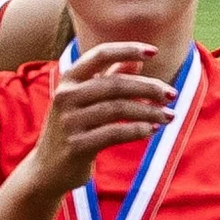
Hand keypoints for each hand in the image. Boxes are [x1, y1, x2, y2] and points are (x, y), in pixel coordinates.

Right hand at [23, 40, 176, 197]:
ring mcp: (69, 122)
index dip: (127, 50)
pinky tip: (152, 131)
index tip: (155, 52)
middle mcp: (65, 97)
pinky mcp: (76, 145)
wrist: (47, 169)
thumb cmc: (74, 129)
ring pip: (118, 109)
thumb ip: (109, 79)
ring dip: (149, 112)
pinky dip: (138, 131)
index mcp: (68, 80)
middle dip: (149, 88)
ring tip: (169, 116)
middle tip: (172, 94)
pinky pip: (114, 133)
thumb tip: (137, 60)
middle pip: (115, 84)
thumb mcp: (86, 101)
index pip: (100, 55)